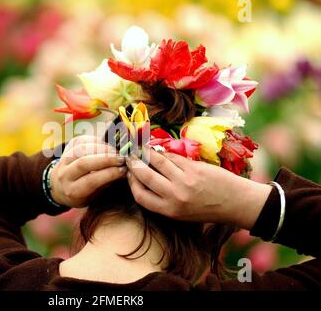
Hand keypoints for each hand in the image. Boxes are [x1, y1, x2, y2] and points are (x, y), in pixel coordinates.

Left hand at [50, 135, 126, 207]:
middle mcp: (64, 175)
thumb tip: (123, 172)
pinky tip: (107, 147)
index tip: (123, 170)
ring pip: (82, 149)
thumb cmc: (81, 193)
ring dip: (102, 149)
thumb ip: (105, 184)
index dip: (109, 174)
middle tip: (122, 159)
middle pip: (84, 163)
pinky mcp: (67, 147)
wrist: (59, 185)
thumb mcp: (92, 196)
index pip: (90, 181)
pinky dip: (97, 142)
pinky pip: (82, 140)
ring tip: (116, 153)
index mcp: (72, 191)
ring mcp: (63, 159)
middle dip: (106, 159)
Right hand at [126, 146, 271, 229]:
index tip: (128, 174)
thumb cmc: (207, 210)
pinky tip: (161, 151)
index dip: (131, 183)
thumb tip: (145, 181)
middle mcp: (174, 196)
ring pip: (158, 163)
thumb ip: (163, 200)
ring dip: (147, 154)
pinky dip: (164, 153)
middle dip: (134, 164)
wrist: (235, 203)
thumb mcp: (181, 213)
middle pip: (145, 176)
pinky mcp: (193, 168)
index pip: (140, 195)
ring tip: (142, 150)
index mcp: (169, 210)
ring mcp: (184, 181)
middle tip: (130, 158)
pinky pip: (173, 157)